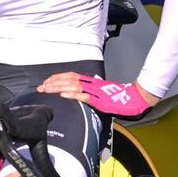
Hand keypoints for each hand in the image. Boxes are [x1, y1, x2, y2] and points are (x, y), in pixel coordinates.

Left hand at [37, 72, 157, 119]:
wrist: (136, 100)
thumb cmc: (121, 99)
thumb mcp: (102, 96)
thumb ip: (90, 95)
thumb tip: (77, 97)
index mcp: (93, 82)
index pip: (72, 76)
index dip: (58, 78)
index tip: (47, 82)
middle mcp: (93, 84)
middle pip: (70, 79)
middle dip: (53, 83)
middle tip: (41, 87)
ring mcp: (96, 92)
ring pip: (74, 86)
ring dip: (59, 87)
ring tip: (47, 89)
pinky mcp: (101, 101)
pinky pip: (85, 97)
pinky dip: (73, 95)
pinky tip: (63, 95)